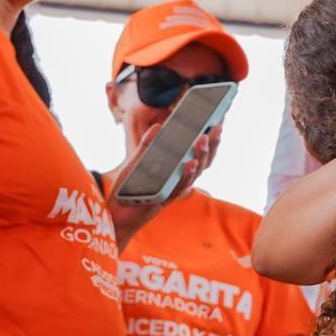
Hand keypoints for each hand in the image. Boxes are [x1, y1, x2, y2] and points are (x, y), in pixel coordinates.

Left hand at [109, 124, 220, 248]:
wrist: (117, 212)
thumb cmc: (131, 188)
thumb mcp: (139, 161)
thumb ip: (149, 145)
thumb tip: (159, 126)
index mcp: (178, 169)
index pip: (201, 153)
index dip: (212, 140)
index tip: (217, 123)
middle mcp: (181, 179)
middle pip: (204, 161)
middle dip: (212, 145)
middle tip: (216, 128)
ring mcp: (175, 188)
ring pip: (196, 173)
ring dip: (201, 156)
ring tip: (203, 139)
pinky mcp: (167, 198)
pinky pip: (181, 186)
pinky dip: (187, 174)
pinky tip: (190, 162)